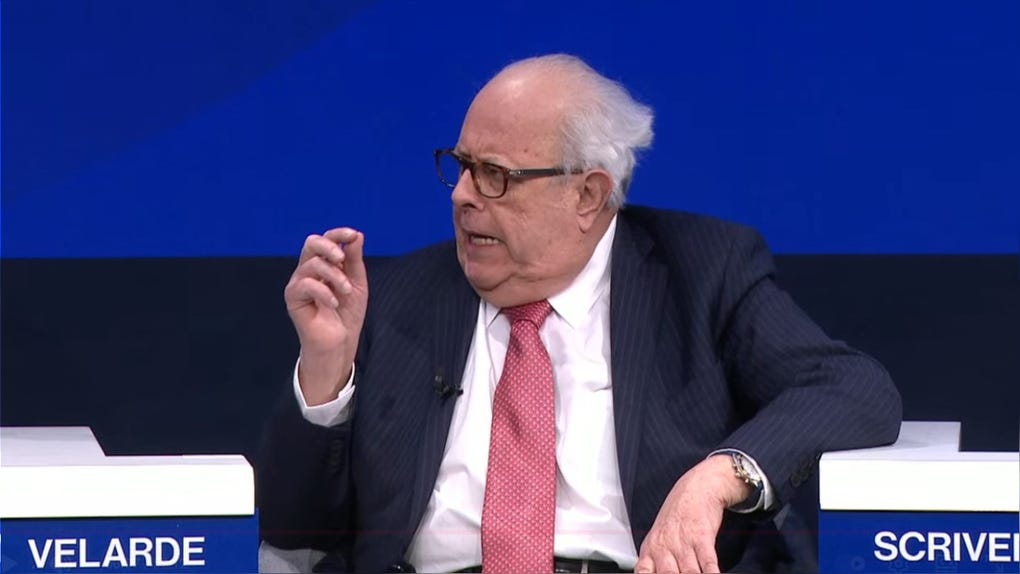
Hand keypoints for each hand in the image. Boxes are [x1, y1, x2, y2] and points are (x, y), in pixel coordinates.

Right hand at [284, 228, 367, 405]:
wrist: (339, 342)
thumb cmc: (347, 314)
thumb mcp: (356, 284)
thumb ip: (354, 260)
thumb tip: (357, 235)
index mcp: (324, 264)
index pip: (327, 239)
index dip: (339, 234)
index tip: (354, 235)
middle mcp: (309, 270)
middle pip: (311, 243)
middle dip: (330, 247)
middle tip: (342, 259)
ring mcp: (299, 283)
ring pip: (312, 264)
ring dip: (334, 276)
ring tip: (345, 292)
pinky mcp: (293, 298)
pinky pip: (305, 284)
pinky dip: (324, 292)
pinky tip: (333, 303)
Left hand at [635, 455, 751, 572]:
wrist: (696, 489)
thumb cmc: (677, 518)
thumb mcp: (659, 538)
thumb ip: (657, 562)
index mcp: (650, 549)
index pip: (644, 573)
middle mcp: (664, 547)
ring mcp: (683, 542)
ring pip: (689, 573)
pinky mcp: (702, 537)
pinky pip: (707, 562)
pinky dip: (711, 573)